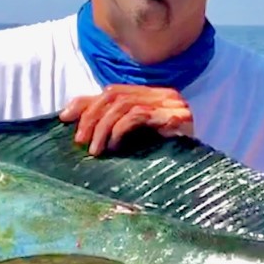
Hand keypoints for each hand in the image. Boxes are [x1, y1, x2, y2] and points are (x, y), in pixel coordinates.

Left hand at [60, 84, 193, 155]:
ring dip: (103, 128)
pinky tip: (115, 148)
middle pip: (115, 95)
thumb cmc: (164, 157)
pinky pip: (137, 116)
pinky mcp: (175, 116)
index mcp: (154, 95)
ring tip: (95, 151)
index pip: (114, 91)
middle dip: (92, 117)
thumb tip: (69, 113)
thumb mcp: (132, 136)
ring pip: (123, 105)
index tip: (65, 118)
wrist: (198, 172)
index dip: (86, 103)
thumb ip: (108, 121)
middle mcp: (163, 94)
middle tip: (79, 141)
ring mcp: (171, 103)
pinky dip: (120, 131)